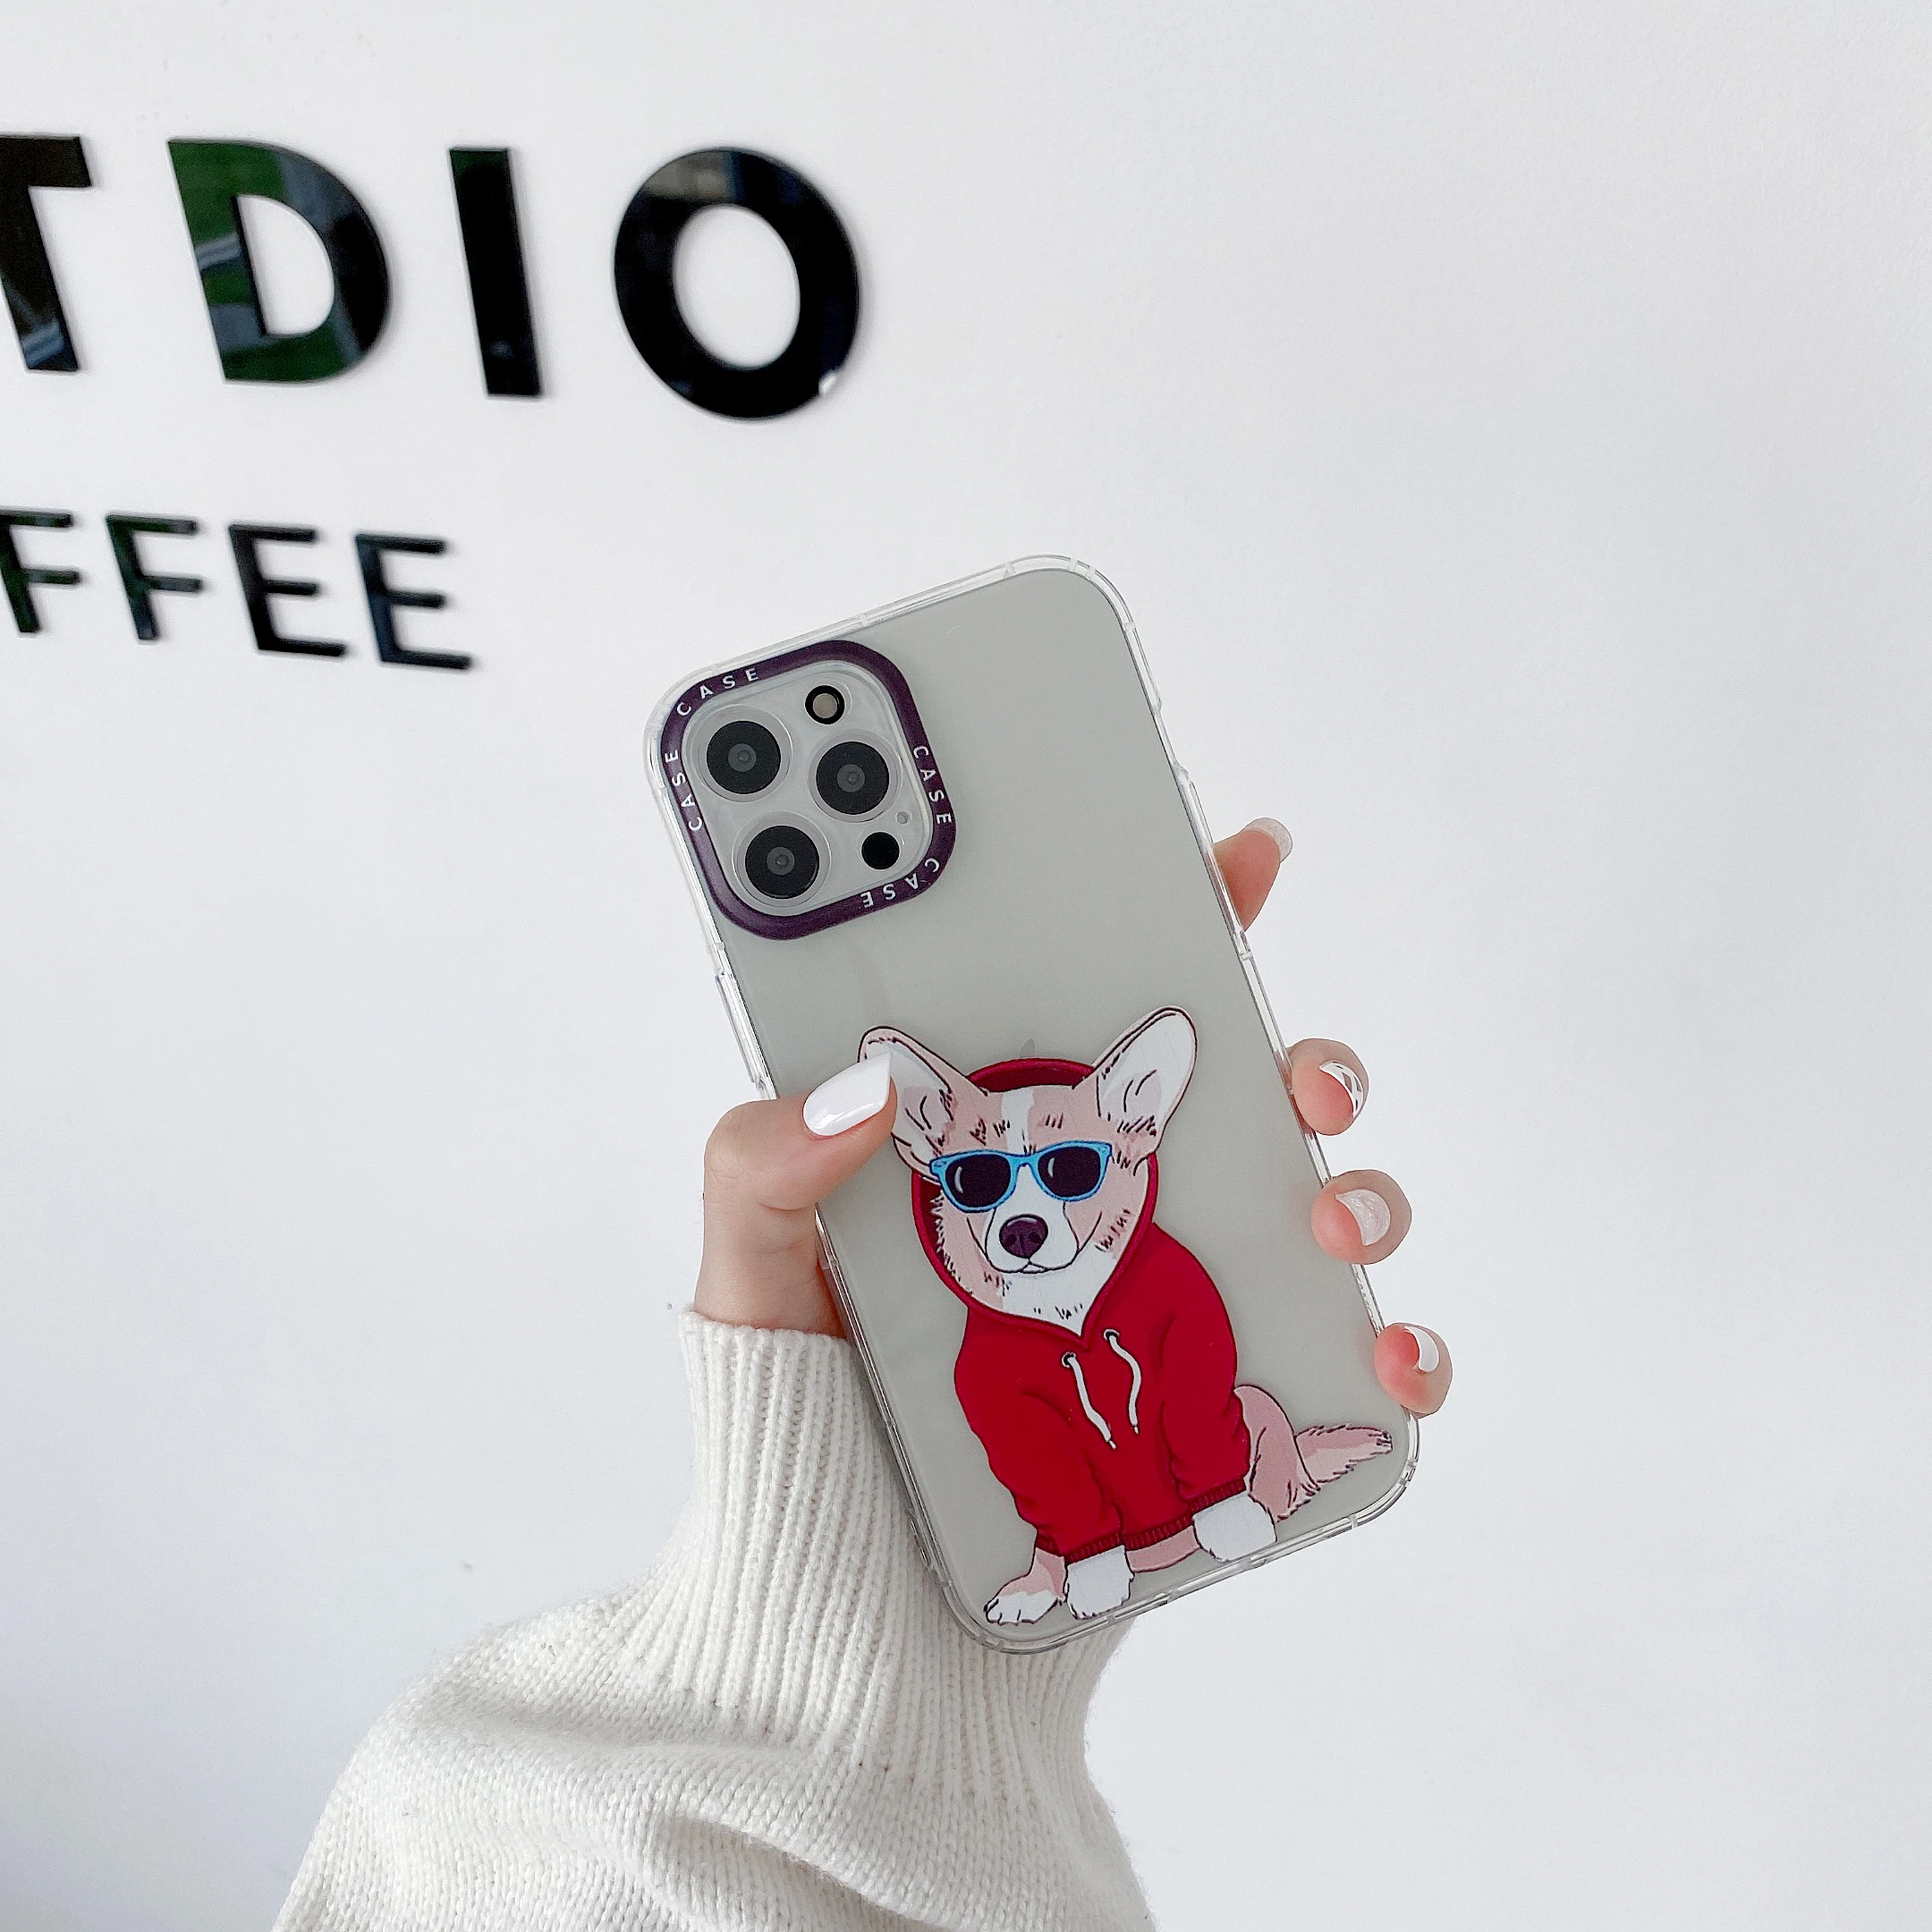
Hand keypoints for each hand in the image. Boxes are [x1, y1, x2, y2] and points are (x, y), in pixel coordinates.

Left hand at [693, 816, 1451, 1420]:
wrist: (854, 1619)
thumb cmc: (803, 1430)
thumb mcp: (751, 1280)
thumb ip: (766, 1167)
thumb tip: (866, 1086)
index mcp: (1005, 1155)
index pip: (1097, 1017)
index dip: (1179, 924)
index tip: (1240, 857)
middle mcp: (1106, 1215)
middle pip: (1243, 1101)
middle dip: (1304, 1062)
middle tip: (1298, 1080)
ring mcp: (1170, 1307)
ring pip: (1312, 1209)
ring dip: (1358, 1188)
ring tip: (1328, 1216)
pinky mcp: (1217, 1409)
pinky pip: (1335, 1366)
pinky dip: (1396, 1349)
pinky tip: (1386, 1351)